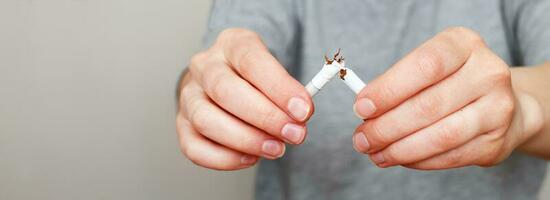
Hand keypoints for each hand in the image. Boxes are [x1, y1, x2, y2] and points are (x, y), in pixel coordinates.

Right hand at [177, 28, 312, 169]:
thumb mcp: (277, 72)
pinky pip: (194, 147)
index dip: (278, 87)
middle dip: (265, 117)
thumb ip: (289, 92)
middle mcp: (204, 66)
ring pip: (206, 120)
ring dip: (246, 139)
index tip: (303, 111)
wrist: (232, 81)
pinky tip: (250, 158)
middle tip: (293, 134)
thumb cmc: (258, 78)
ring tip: (276, 148)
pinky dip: (225, 158)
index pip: (251, 60)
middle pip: (225, 91)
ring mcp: (189, 96)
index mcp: (231, 44)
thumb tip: (299, 116)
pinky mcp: (182, 125)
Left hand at [352, 27, 540, 169]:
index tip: (361, 108)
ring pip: (441, 136)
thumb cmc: (451, 82)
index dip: (388, 90)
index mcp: (464, 44)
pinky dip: (419, 161)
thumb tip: (364, 111)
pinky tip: (400, 158)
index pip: (424, 66)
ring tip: (376, 153)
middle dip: (386, 127)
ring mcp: (498, 108)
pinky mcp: (496, 140)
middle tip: (361, 139)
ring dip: (400, 150)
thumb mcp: (428, 68)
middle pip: (428, 105)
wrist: (504, 104)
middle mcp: (487, 73)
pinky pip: (451, 157)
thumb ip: (397, 84)